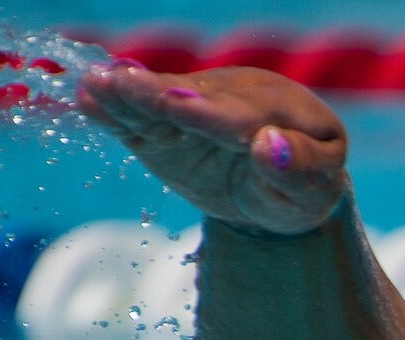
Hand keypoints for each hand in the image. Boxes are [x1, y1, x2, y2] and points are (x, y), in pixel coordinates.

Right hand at [78, 64, 348, 236]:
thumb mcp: (316, 191)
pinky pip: (140, 121)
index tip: (177, 106)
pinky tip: (87, 99)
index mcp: (281, 110)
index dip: (208, 113)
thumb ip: (300, 169)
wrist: (281, 185)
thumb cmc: (304, 188)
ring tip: (93, 84)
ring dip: (127, 94)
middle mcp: (235, 99)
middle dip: (156, 93)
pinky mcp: (168, 130)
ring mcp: (197, 110)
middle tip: (120, 82)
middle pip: (193, 99)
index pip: (239, 115)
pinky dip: (115, 112)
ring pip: (161, 103)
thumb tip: (270, 145)